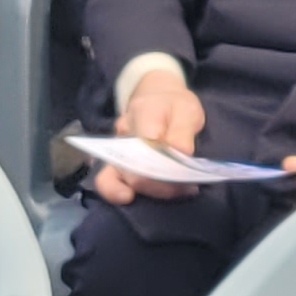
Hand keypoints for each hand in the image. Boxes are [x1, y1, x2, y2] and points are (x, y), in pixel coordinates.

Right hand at [95, 67, 212, 201]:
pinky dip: (119, 193)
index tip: (187, 176)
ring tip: (176, 191)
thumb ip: (183, 131)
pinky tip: (135, 197)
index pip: (150, 142)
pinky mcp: (113, 161)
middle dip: (163, 184)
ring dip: (151, 190)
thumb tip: (180, 153)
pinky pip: (106, 181)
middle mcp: (124, 130)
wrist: (157, 98)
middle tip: (188, 187)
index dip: (167, 164)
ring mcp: (115, 147)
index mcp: (144, 111)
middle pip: (135, 167)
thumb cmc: (174, 106)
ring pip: (119, 177)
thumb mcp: (187, 111)